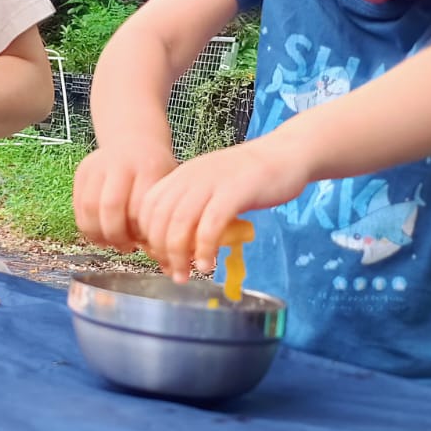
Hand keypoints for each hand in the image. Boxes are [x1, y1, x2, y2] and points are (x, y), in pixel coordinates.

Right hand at [73, 146, 177, 252]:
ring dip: (98, 233)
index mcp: (149, 167)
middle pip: (110, 207)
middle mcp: (121, 163)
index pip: (139, 208)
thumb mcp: (169, 189)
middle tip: (127, 247)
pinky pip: (78, 206)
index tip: (146, 243)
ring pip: (89, 208)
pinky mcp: (82, 170)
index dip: (140, 233)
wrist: (135, 141)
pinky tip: (101, 233)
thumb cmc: (156, 173)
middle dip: (116, 236)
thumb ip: (167, 223)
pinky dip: (87, 226)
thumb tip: (169, 266)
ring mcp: (98, 165)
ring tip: (112, 242)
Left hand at [138, 140, 306, 282]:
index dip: (147, 237)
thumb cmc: (248, 176)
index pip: (146, 207)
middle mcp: (190, 177)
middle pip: (159, 219)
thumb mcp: (210, 186)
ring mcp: (211, 183)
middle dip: (160, 253)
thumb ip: (192, 207)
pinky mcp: (234, 192)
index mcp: (181, 175)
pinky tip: (208, 265)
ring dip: (178, 256)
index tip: (159, 257)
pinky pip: (210, 226)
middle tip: (173, 273)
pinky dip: (205, 249)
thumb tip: (178, 244)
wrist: (284, 154)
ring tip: (185, 276)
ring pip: (180, 225)